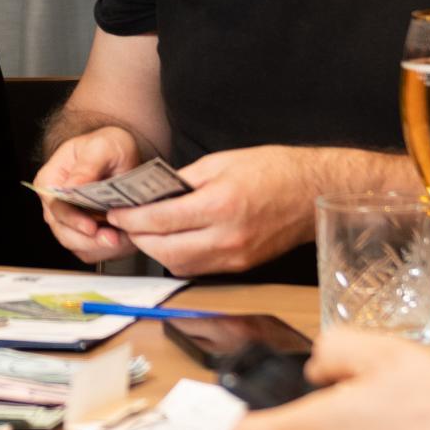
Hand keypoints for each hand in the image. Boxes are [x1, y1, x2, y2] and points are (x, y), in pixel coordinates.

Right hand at [33, 128, 140, 262]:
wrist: (120, 154)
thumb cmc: (107, 146)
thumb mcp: (101, 147)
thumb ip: (88, 166)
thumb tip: (71, 187)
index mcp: (50, 180)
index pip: (56, 206)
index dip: (73, 220)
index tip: (92, 227)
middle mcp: (55, 204)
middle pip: (63, 232)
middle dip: (89, 240)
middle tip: (114, 239)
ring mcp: (68, 220)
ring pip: (77, 246)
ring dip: (101, 248)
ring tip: (124, 240)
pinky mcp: (83, 233)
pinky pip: (91, 251)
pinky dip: (107, 250)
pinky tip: (124, 240)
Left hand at [104, 145, 315, 275]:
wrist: (314, 192)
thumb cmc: (273, 170)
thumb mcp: (221, 162)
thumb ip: (183, 181)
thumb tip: (153, 193)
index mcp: (219, 205)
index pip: (160, 220)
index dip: (131, 218)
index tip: (115, 212)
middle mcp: (227, 238)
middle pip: (165, 250)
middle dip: (138, 238)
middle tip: (124, 224)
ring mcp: (236, 257)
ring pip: (180, 265)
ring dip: (156, 251)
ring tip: (144, 232)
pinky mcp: (242, 266)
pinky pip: (200, 268)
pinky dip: (180, 257)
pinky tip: (173, 241)